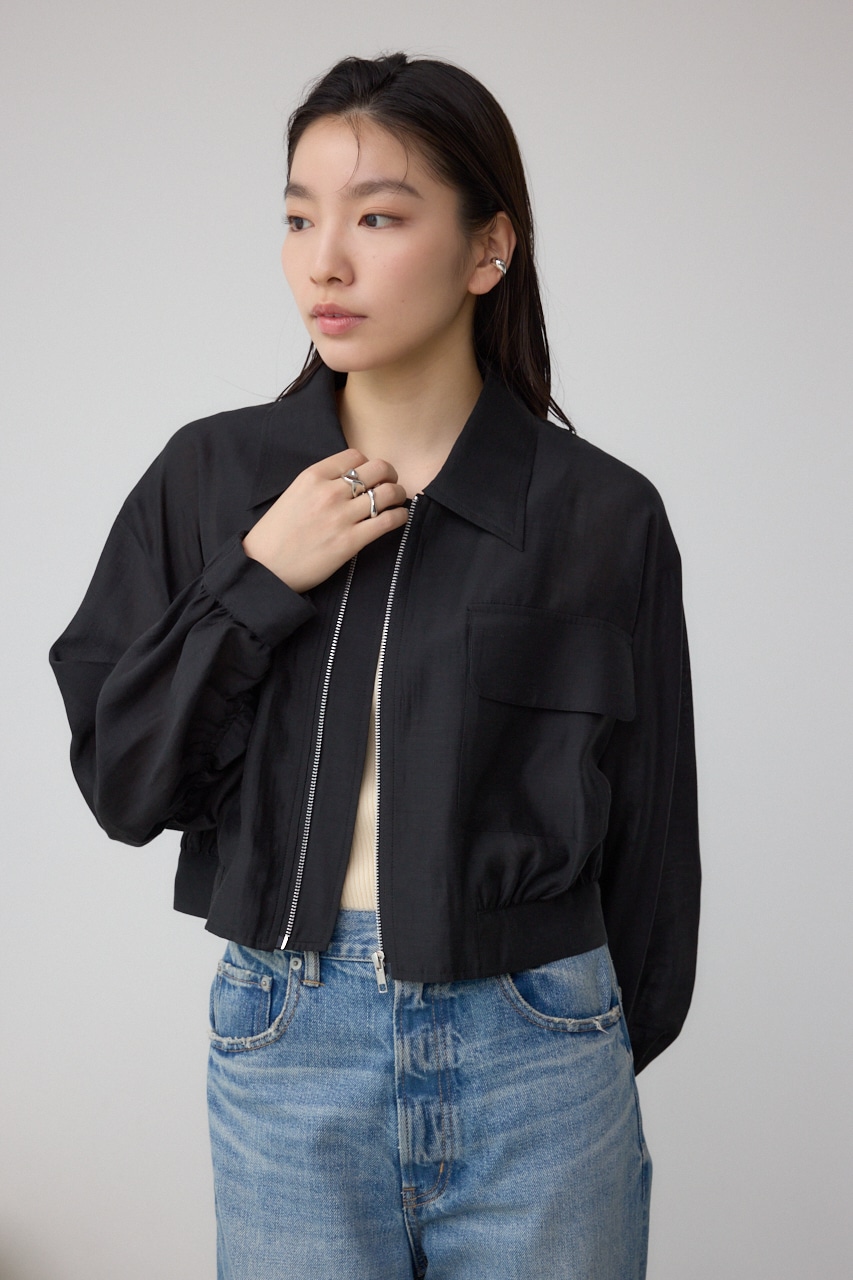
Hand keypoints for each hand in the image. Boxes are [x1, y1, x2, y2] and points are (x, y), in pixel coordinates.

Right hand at [241, 448, 408, 592]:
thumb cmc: (276, 534)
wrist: (264, 567)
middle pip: (377, 469)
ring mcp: (341, 517)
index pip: (355, 456)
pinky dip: (399, 516)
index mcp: (312, 476)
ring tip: (396, 501)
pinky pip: (388, 521)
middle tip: (390, 484)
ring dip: (398, 494)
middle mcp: (328, 492)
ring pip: (387, 493)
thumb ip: (320, 484)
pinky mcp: (350, 542)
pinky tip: (397, 517)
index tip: (370, 475)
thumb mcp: (294, 495)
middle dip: (390, 474)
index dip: (368, 464)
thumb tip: (349, 481)